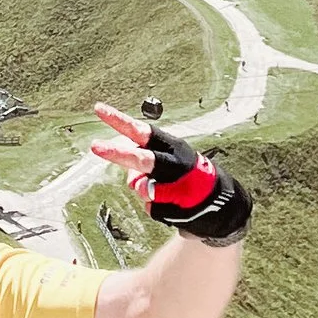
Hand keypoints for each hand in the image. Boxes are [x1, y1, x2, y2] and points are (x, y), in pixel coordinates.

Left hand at [91, 102, 219, 221]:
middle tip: (95, 146)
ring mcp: (178, 186)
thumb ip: (143, 160)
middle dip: (119, 153)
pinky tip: (174, 205)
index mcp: (171, 147)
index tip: (99, 109)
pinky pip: (151, 208)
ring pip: (143, 189)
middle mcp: (175, 163)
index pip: (142, 131)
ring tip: (166, 193)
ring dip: (146, 192)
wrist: (221, 204)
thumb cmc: (186, 176)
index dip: (120, 120)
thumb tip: (130, 176)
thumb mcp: (166, 159)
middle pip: (143, 159)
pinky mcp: (178, 207)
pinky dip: (157, 208)